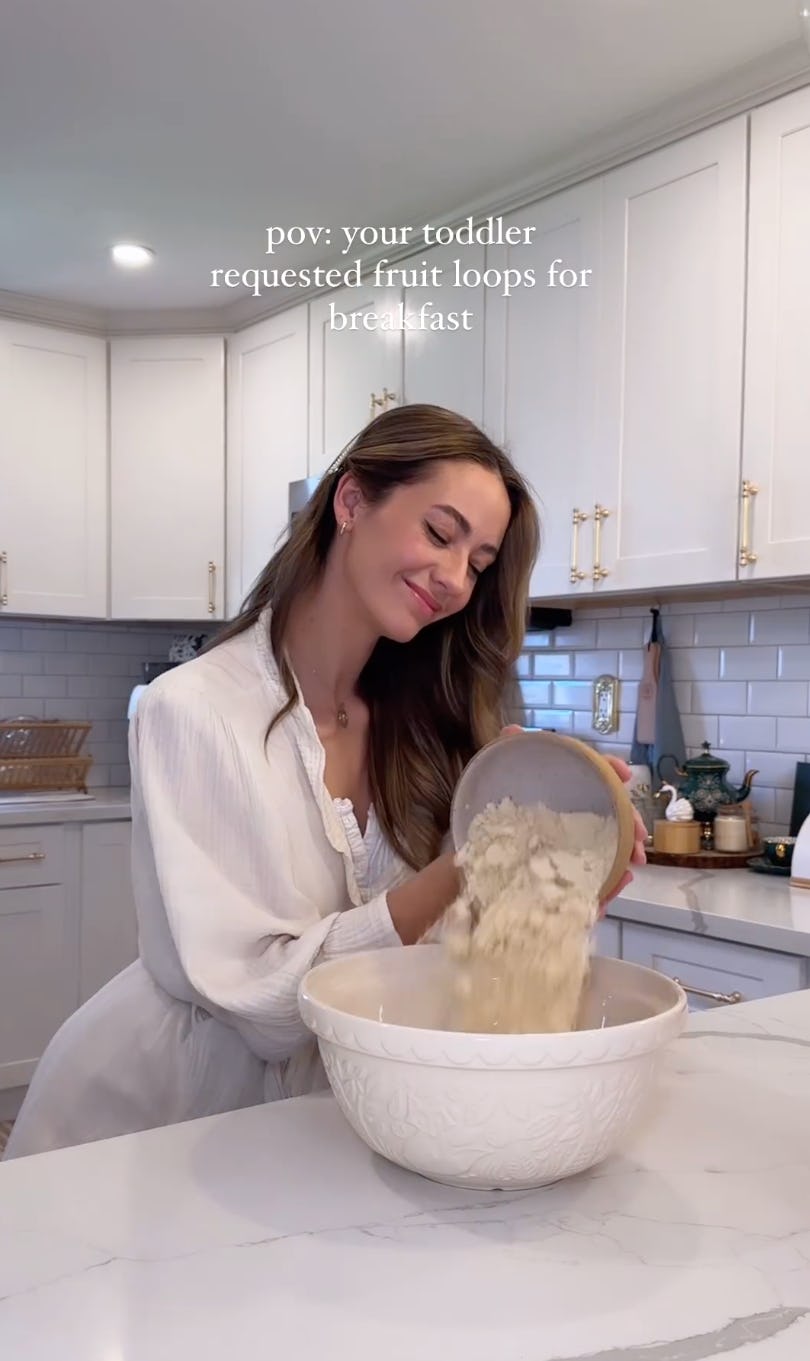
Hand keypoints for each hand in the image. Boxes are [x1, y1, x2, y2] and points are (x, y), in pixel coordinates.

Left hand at [499, 728, 645, 915]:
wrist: (474, 847)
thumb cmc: (492, 809)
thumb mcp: (499, 776)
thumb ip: (508, 750)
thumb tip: (512, 730)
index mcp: (564, 788)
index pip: (594, 773)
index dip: (611, 770)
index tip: (624, 773)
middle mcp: (573, 817)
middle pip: (611, 816)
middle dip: (631, 822)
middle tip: (639, 834)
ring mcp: (571, 847)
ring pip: (609, 850)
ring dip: (626, 854)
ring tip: (633, 862)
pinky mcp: (565, 875)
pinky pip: (592, 882)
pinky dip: (607, 885)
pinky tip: (616, 885)